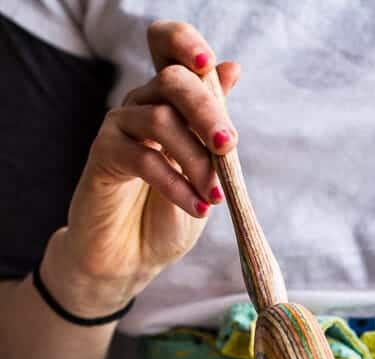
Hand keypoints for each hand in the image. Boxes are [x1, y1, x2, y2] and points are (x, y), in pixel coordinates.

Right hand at [43, 21, 239, 316]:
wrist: (132, 259)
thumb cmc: (168, 216)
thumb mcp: (205, 172)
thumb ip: (213, 125)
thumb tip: (232, 67)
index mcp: (169, 102)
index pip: (168, 49)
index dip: (184, 43)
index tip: (207, 61)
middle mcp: (142, 106)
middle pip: (173, 81)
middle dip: (207, 112)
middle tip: (228, 147)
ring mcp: (119, 128)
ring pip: (160, 120)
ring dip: (196, 160)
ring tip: (215, 197)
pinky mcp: (103, 155)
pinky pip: (143, 158)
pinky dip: (176, 184)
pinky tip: (197, 207)